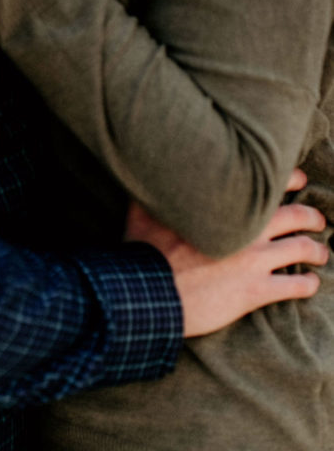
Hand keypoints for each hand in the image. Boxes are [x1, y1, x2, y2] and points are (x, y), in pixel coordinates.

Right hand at [126, 171, 327, 337]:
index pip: (270, 183)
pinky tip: (309, 284)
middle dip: (312, 217)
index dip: (291, 179)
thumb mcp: (144, 209)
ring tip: (320, 253)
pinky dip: (308, 284)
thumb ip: (152, 188)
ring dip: (317, 251)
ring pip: (303, 249)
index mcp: (227, 205)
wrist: (151, 292)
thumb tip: (143, 166)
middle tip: (317, 220)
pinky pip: (295, 286)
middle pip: (296, 216)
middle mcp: (247, 228)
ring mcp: (254, 260)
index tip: (299, 180)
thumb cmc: (145, 249)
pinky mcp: (255, 291)